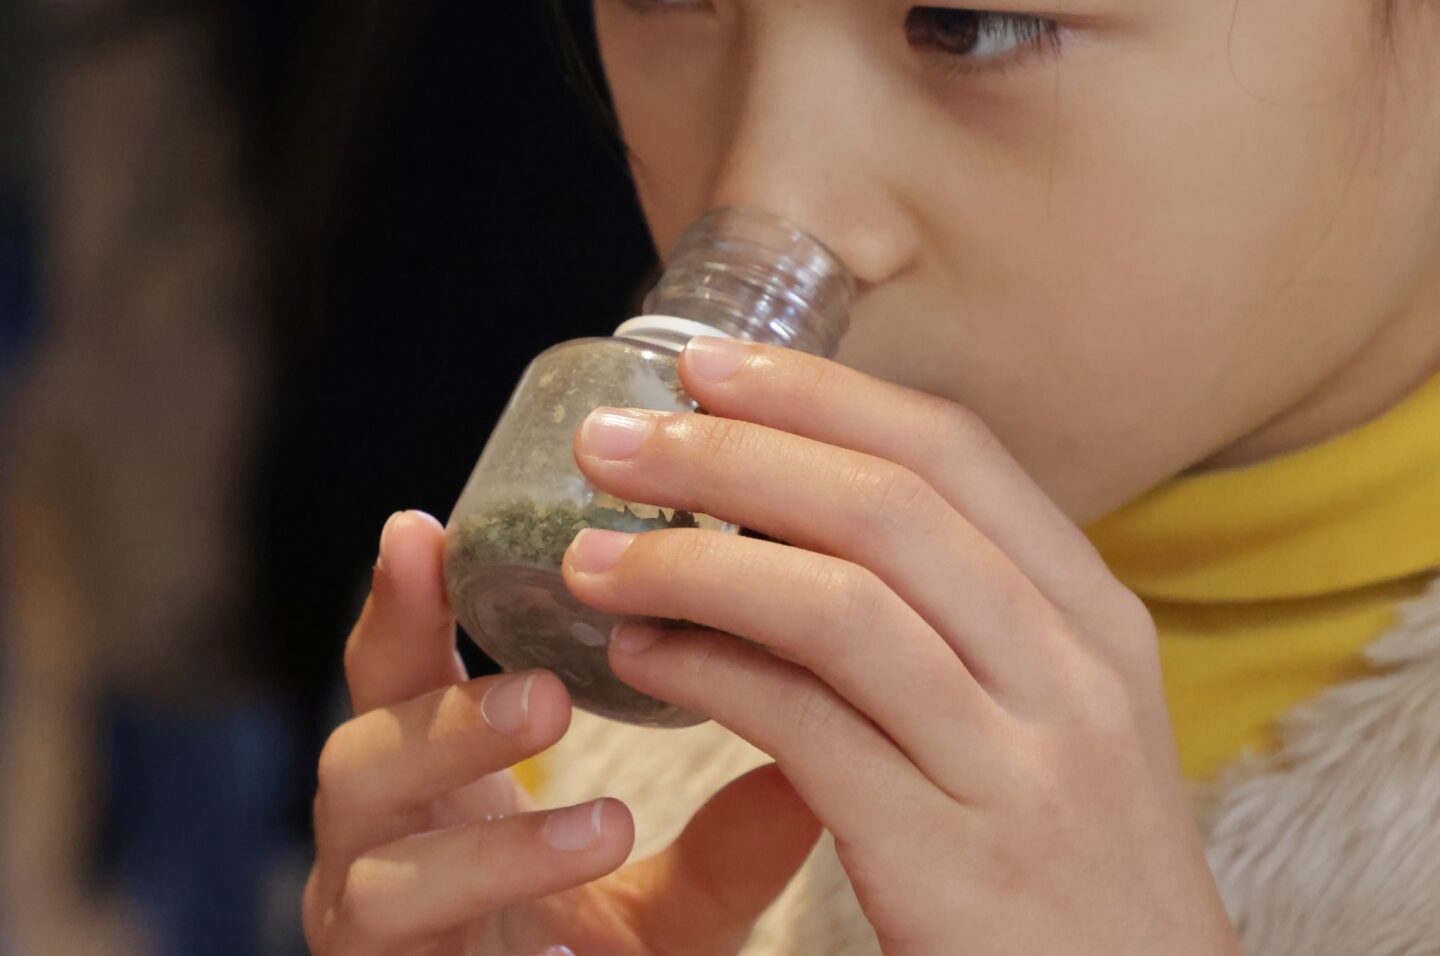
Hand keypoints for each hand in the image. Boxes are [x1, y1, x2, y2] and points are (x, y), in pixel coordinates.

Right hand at [304, 511, 822, 954]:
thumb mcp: (670, 899)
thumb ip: (729, 838)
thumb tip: (824, 751)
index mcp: (431, 787)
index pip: (396, 674)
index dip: (400, 604)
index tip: (423, 531)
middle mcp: (380, 848)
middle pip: (363, 761)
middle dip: (451, 721)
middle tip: (548, 695)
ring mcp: (370, 931)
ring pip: (381, 879)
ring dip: (489, 846)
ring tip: (603, 831)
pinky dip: (498, 942)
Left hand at [563, 337, 1241, 955]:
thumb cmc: (1069, 865)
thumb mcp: (1059, 718)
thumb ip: (965, 618)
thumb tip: (803, 516)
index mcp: (1093, 618)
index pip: (951, 452)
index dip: (818, 392)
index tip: (708, 366)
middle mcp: (1074, 673)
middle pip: (885, 506)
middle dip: (731, 454)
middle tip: (612, 439)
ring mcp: (1022, 767)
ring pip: (839, 606)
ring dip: (695, 563)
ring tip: (594, 554)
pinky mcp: (953, 861)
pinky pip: (807, 729)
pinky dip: (710, 674)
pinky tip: (643, 657)